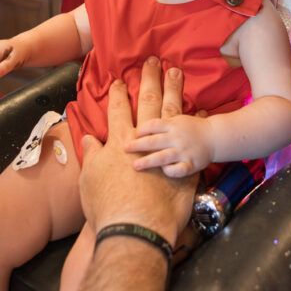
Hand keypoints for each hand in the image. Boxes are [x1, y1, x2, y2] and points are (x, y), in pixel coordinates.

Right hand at [79, 58, 197, 245]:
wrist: (134, 230)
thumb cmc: (106, 208)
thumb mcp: (89, 180)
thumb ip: (91, 156)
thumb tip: (90, 138)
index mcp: (120, 141)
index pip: (118, 110)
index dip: (119, 94)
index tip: (120, 79)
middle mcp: (144, 139)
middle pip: (147, 103)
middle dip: (149, 79)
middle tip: (153, 60)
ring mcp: (165, 150)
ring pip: (171, 112)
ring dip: (174, 90)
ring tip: (176, 72)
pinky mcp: (182, 163)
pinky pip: (192, 137)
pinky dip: (196, 120)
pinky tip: (202, 108)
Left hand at [127, 113, 212, 176]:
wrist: (214, 137)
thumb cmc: (191, 128)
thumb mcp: (176, 119)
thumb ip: (160, 123)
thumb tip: (136, 123)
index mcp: (173, 124)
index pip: (153, 124)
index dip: (142, 129)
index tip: (130, 134)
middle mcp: (177, 137)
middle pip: (154, 141)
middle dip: (138, 145)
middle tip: (125, 148)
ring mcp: (184, 151)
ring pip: (163, 157)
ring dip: (148, 161)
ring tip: (135, 166)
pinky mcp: (191, 164)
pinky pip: (178, 170)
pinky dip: (170, 171)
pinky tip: (162, 173)